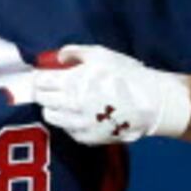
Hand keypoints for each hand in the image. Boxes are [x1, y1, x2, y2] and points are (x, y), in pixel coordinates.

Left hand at [29, 44, 190, 145]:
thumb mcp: (101, 54)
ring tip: (65, 101)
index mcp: (72, 82)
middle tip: (52, 87)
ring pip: (50, 116)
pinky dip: (68, 121)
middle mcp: (70, 105)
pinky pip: (66, 129)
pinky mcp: (85, 138)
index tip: (43, 75)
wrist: (150, 104)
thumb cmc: (127, 75)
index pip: (41, 81)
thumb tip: (57, 56)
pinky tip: (80, 113)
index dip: (40, 77)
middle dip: (44, 91)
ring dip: (54, 107)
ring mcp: (77, 124)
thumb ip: (75, 52)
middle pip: (41, 99)